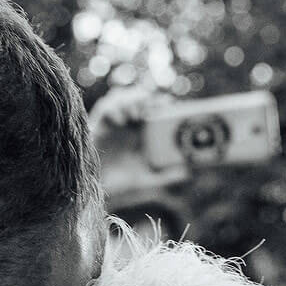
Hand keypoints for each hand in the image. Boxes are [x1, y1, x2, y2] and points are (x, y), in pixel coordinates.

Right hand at [89, 86, 191, 208]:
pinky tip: (121, 121)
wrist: (98, 190)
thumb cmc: (121, 184)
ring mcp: (113, 124)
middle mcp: (128, 124)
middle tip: (152, 108)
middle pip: (138, 97)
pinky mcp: (98, 126)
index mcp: (142, 131)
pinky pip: (105, 107)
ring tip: (137, 114)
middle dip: (146, 97)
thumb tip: (187, 173)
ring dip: (131, 100)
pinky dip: (114, 109)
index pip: (153, 106)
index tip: (169, 105)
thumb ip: (165, 176)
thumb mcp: (147, 180)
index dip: (161, 101)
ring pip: (122, 96)